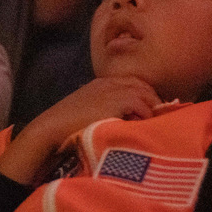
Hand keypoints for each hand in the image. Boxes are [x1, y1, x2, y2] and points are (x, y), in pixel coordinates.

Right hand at [0, 76, 161, 183]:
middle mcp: (109, 82)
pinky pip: (141, 104)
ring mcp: (112, 89)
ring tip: (156, 124)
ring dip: (152, 108)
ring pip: (145, 93)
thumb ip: (103, 111)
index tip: (151, 112)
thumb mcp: (86, 113)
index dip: (145, 96)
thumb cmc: (65, 128)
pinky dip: (146, 115)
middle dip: (153, 101)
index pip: (133, 83)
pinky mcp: (116, 99)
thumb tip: (122, 122)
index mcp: (101, 83)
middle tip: (160, 118)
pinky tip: (144, 126)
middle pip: (142, 85)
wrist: (51, 129)